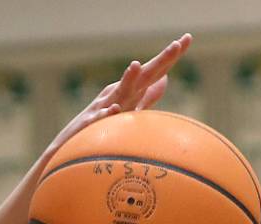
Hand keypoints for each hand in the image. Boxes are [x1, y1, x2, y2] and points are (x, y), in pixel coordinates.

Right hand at [47, 33, 192, 156]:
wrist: (71, 148)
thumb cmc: (102, 128)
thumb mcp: (128, 109)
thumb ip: (147, 96)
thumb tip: (165, 80)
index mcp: (130, 91)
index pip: (154, 71)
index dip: (170, 57)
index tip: (188, 38)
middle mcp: (118, 94)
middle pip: (142, 76)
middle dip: (159, 61)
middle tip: (177, 45)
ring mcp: (102, 108)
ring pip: (118, 93)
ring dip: (128, 79)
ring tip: (136, 65)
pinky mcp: (89, 125)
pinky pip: (98, 120)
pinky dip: (105, 115)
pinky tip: (113, 110)